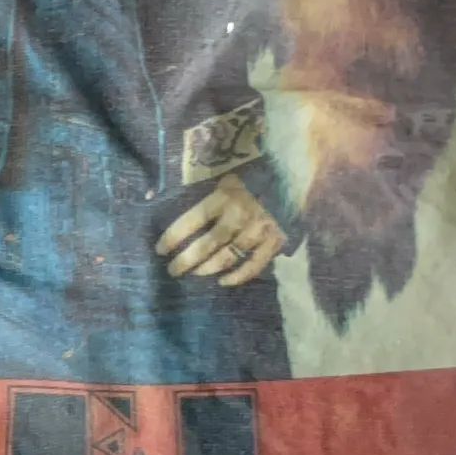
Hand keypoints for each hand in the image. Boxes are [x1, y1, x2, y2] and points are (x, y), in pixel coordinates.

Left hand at [155, 172, 285, 286]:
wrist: (296, 176)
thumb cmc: (255, 173)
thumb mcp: (228, 175)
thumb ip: (206, 189)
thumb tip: (165, 197)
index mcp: (224, 196)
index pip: (191, 221)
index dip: (173, 237)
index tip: (160, 249)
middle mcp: (238, 216)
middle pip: (206, 245)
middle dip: (186, 260)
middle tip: (172, 270)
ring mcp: (258, 231)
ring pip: (227, 257)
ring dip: (207, 268)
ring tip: (195, 273)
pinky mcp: (274, 242)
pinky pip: (253, 266)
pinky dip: (237, 277)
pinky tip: (223, 281)